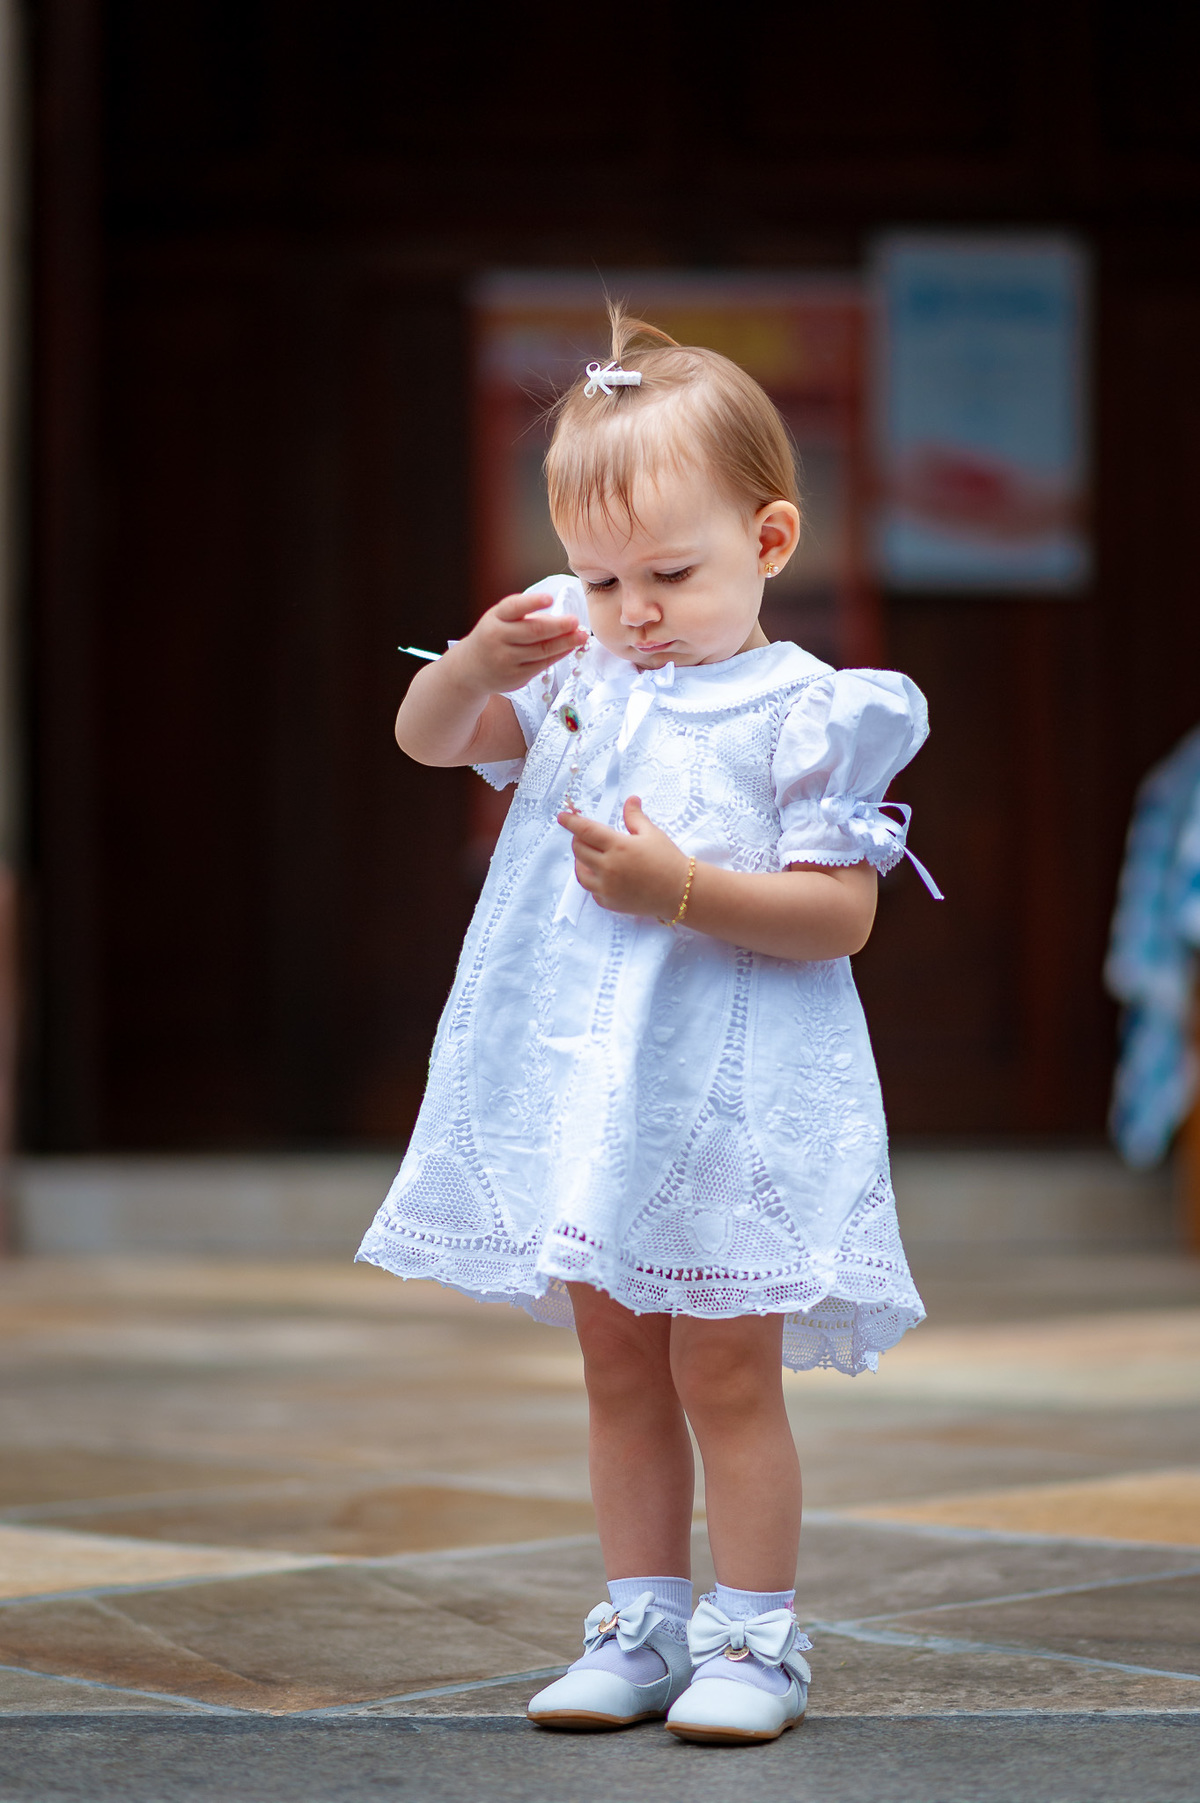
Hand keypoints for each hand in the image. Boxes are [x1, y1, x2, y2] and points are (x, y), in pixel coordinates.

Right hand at [448, 592, 586, 695]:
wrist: (470, 669)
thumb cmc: (492, 637)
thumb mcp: (499, 620)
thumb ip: (524, 616)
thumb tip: (562, 621)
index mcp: (495, 618)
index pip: (513, 607)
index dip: (532, 603)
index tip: (549, 599)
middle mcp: (498, 638)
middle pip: (533, 632)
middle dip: (558, 626)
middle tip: (576, 621)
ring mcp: (506, 660)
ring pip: (541, 651)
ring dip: (565, 643)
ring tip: (581, 635)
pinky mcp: (515, 677)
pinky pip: (541, 665)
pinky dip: (558, 655)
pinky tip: (569, 648)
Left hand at [558, 796, 690, 917]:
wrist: (680, 892)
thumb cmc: (668, 860)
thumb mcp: (652, 834)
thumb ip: (635, 816)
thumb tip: (630, 799)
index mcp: (618, 846)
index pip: (586, 831)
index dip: (571, 822)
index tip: (562, 816)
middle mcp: (608, 867)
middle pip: (579, 850)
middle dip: (578, 839)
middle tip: (585, 835)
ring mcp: (606, 887)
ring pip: (580, 872)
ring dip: (581, 861)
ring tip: (591, 855)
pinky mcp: (609, 902)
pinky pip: (591, 890)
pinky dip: (592, 880)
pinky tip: (601, 874)